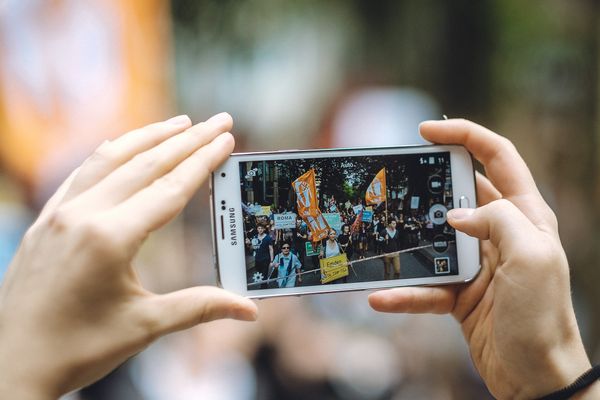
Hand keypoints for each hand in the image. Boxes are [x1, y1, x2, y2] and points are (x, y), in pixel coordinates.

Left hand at [0, 113, 256, 398]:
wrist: (10, 364)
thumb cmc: (77, 348)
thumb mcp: (144, 326)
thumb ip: (199, 307)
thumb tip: (248, 310)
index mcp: (110, 238)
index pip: (170, 188)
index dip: (204, 161)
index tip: (226, 138)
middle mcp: (83, 214)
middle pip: (147, 164)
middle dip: (188, 139)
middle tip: (219, 119)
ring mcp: (59, 212)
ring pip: (112, 158)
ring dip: (150, 136)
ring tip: (181, 122)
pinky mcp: (46, 218)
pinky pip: (84, 171)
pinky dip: (112, 152)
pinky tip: (125, 145)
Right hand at [368, 120, 595, 398]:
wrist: (535, 377)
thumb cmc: (543, 316)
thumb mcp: (532, 257)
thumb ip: (497, 219)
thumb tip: (455, 215)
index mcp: (525, 215)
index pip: (497, 157)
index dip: (464, 135)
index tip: (425, 131)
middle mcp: (500, 234)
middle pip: (457, 193)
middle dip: (426, 185)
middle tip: (394, 182)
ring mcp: (478, 263)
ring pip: (434, 239)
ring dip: (407, 242)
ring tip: (380, 237)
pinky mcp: (459, 292)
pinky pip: (425, 285)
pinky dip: (404, 292)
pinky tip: (381, 297)